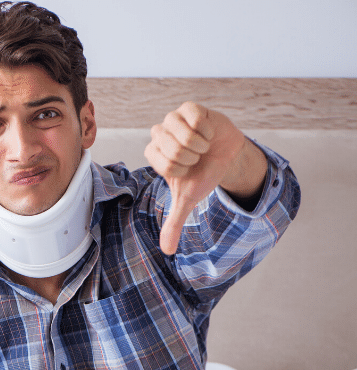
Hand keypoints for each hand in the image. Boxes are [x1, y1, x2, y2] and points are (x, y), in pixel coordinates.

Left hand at [145, 102, 245, 254]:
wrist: (226, 156)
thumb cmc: (202, 174)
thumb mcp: (188, 199)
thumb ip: (175, 222)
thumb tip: (166, 251)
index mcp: (153, 154)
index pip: (164, 163)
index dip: (182, 169)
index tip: (187, 169)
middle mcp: (158, 134)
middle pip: (173, 149)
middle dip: (192, 157)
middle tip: (197, 157)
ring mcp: (172, 119)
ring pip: (183, 134)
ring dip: (200, 144)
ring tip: (202, 146)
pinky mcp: (189, 108)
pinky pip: (195, 118)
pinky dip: (207, 129)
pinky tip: (208, 133)